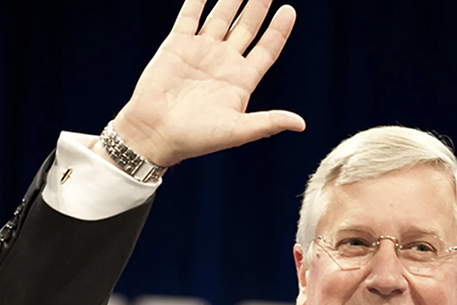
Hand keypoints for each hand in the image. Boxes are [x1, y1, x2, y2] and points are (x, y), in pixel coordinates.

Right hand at [109, 0, 304, 166]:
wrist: (155, 135)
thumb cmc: (197, 138)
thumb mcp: (238, 131)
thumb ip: (268, 122)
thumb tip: (301, 124)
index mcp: (241, 80)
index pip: (266, 49)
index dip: (278, 30)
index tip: (289, 10)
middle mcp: (224, 62)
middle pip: (247, 27)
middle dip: (258, 6)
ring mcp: (201, 51)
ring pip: (222, 17)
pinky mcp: (177, 45)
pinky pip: (190, 16)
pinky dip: (198, 0)